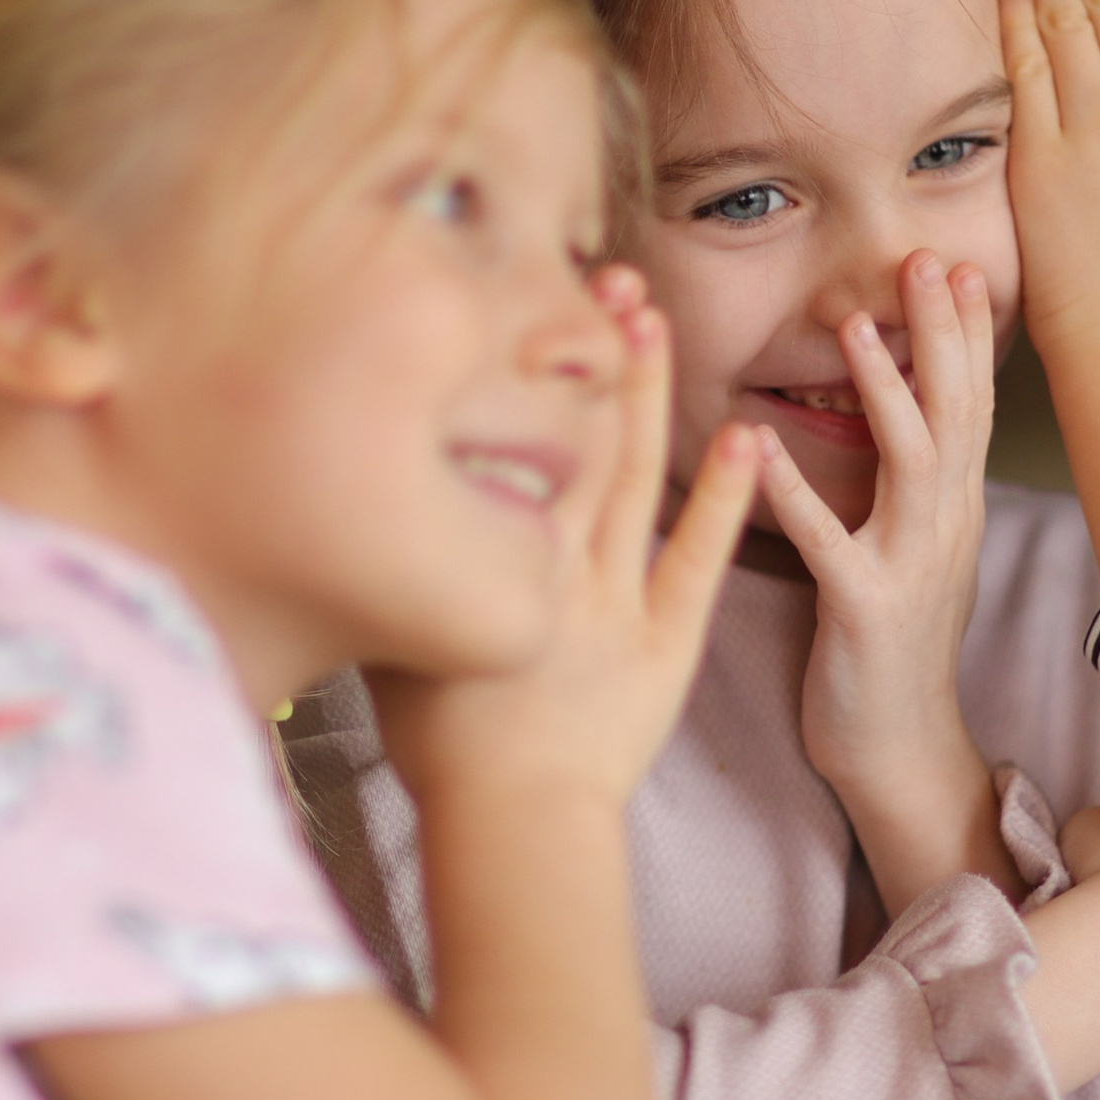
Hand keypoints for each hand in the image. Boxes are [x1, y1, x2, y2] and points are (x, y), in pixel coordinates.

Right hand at [369, 268, 758, 814]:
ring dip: (645, 396)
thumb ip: (388, 571)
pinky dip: (723, 499)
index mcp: (483, 554)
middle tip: (602, 276)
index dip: (516, 365)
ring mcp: (613, 595)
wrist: (513, 823)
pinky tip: (746, 437)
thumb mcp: (388, 643)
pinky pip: (696, 558)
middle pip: (569, 433)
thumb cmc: (442, 745)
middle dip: (584, 354)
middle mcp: (549, 557)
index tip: (526, 299)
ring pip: (631, 475)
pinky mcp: (665, 640)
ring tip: (655, 320)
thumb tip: (353, 507)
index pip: (502, 436)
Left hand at [755, 252, 1008, 911]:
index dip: (968, 334)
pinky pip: (827, 543)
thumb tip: (900, 410)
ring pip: (911, 465)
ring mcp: (911, 569)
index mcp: (953, 510)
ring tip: (856, 327)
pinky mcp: (863, 612)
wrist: (897, 748)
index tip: (957, 264)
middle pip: (955, 414)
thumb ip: (905, 481)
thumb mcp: (911, 547)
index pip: (971, 403)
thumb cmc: (887, 642)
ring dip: (887, 392)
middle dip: (944, 335)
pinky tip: (761, 448)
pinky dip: (796, 493)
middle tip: (926, 260)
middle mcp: (945, 529)